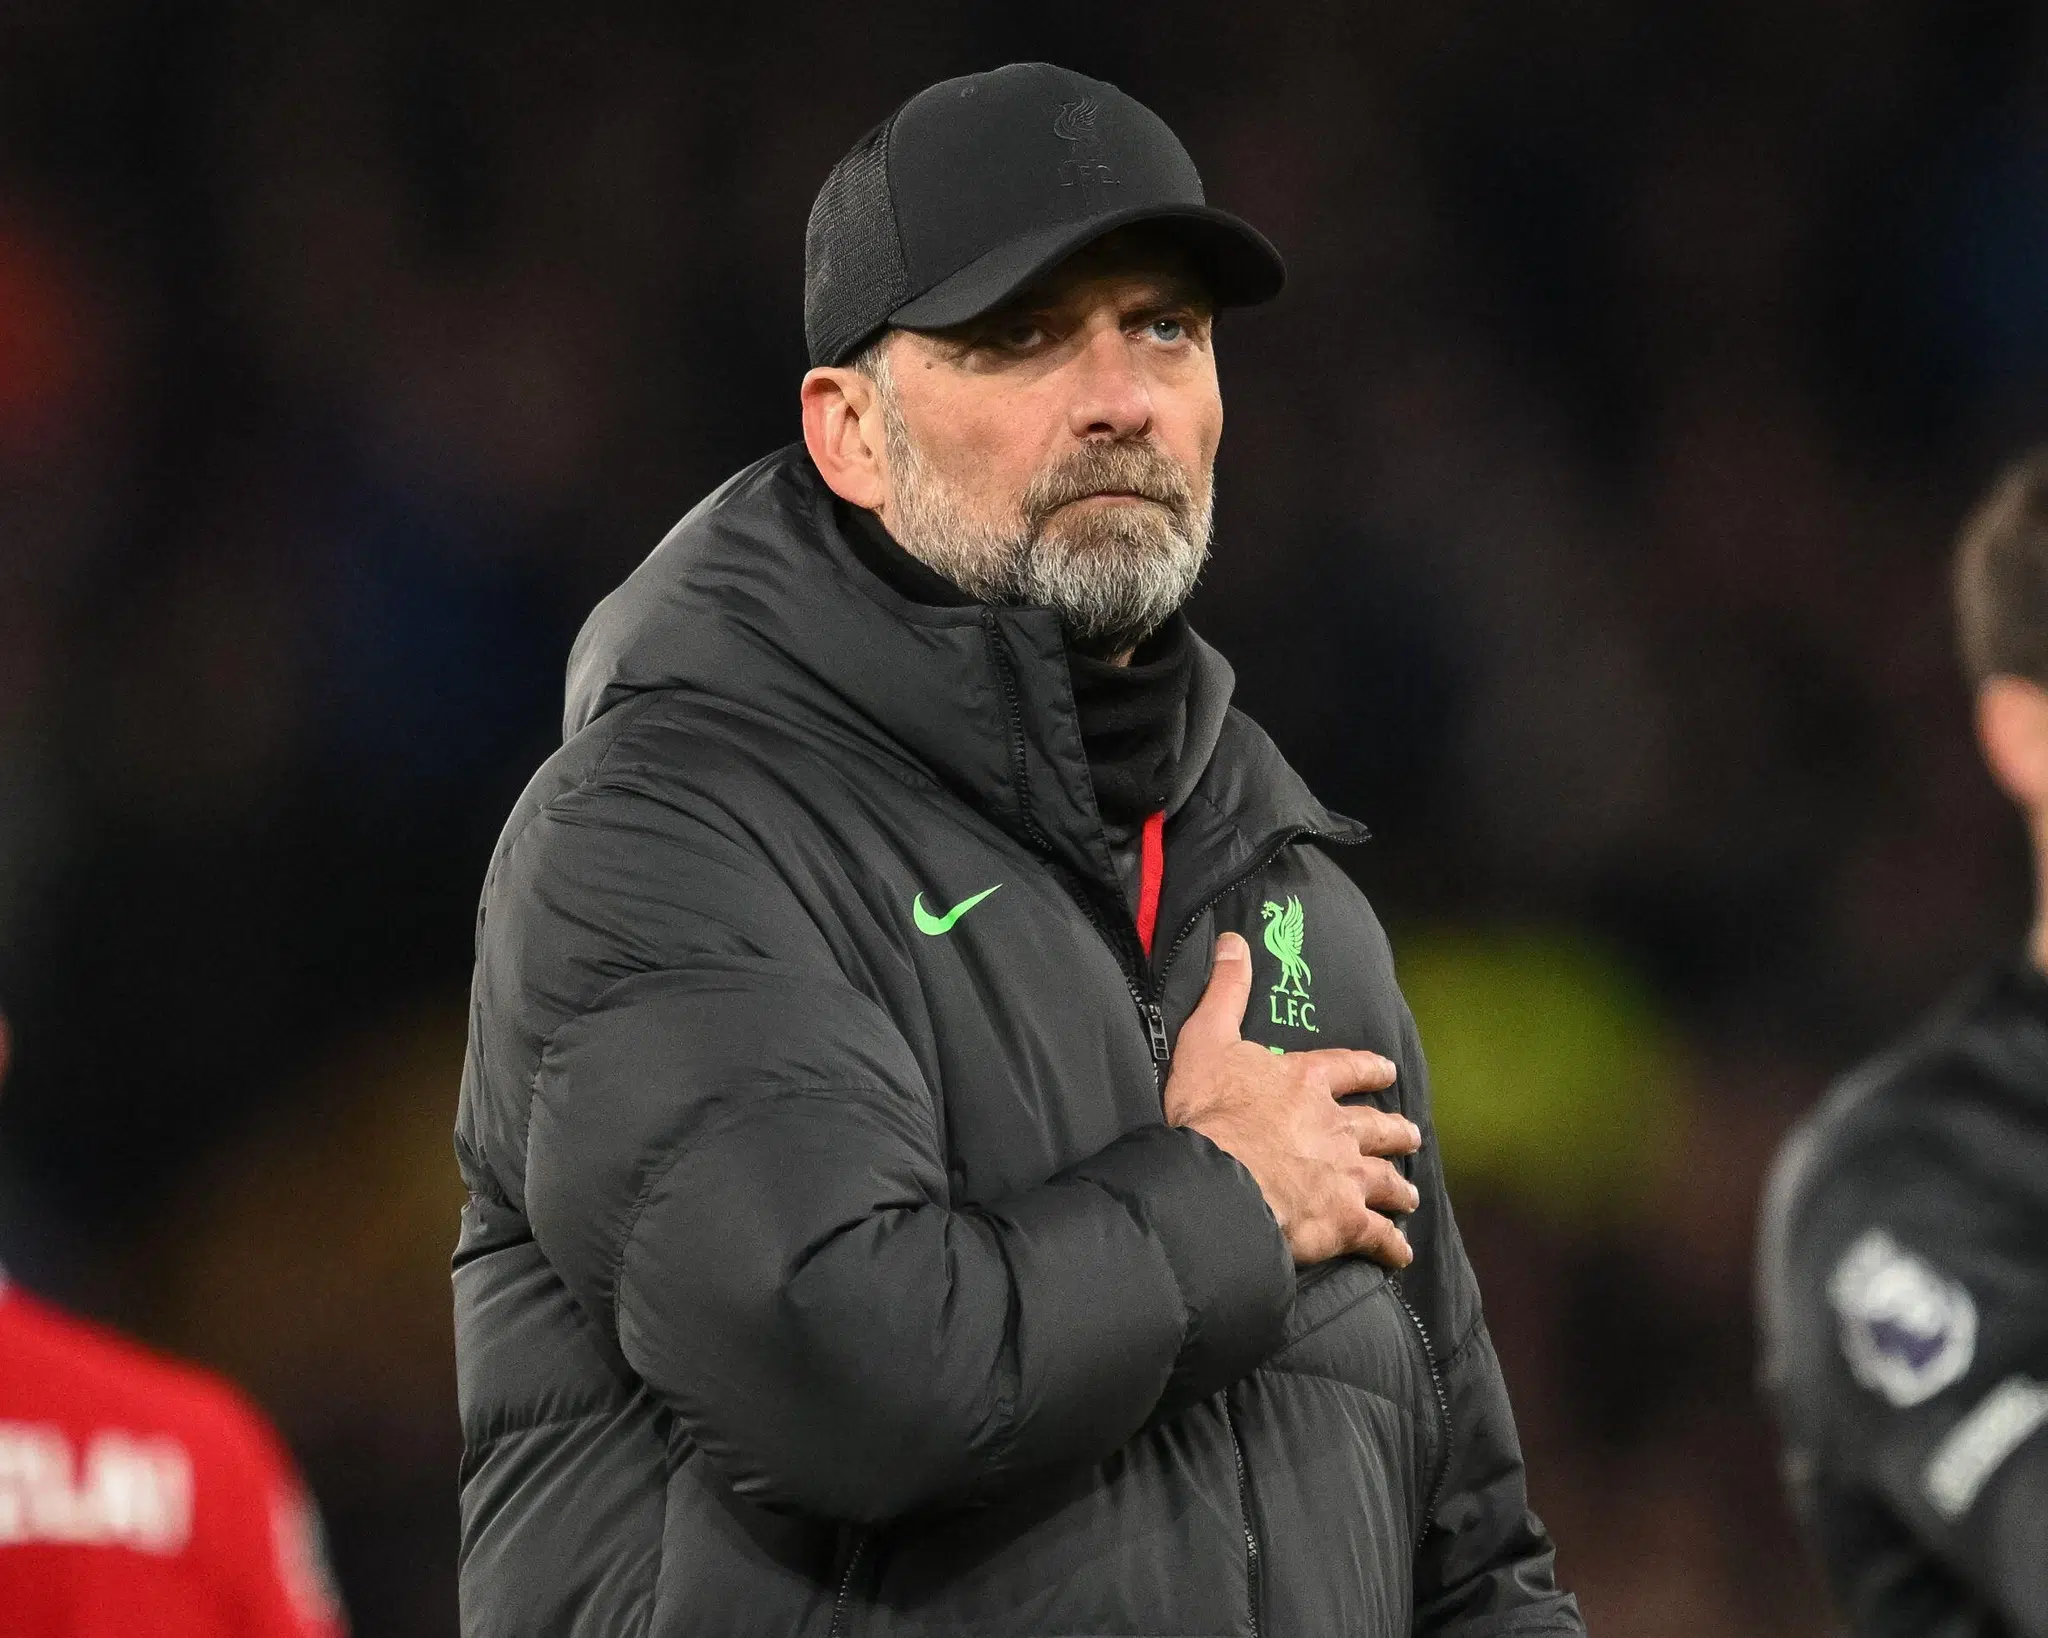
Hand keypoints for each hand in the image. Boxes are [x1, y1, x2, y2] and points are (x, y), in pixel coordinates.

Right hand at [1164, 932, 1421, 1266]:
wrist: (1217, 1180)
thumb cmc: (1208, 1113)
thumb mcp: (1207, 1039)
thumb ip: (1225, 991)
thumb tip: (1233, 939)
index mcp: (1307, 1081)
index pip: (1349, 1068)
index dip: (1369, 1069)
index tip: (1386, 1071)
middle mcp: (1337, 1126)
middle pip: (1379, 1127)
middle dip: (1395, 1131)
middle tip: (1410, 1135)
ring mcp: (1346, 1175)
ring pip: (1386, 1180)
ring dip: (1398, 1186)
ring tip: (1408, 1193)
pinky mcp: (1345, 1220)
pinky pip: (1378, 1235)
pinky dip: (1391, 1245)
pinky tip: (1399, 1252)